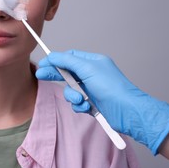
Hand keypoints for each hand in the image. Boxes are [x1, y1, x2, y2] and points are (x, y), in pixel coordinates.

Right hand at [36, 49, 168, 154]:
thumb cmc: (112, 88)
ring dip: (72, 95)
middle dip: (56, 76)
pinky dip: (79, 105)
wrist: (127, 112)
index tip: (43, 64)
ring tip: (80, 100)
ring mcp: (92, 89)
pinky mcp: (92, 103)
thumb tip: (52, 56)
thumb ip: (67, 61)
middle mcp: (92, 74)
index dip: (55, 60)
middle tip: (41, 76)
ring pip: (71, 90)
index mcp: (93, 62)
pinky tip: (87, 107)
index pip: (70, 57)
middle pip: (67, 72)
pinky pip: (77, 103)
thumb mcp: (87, 68)